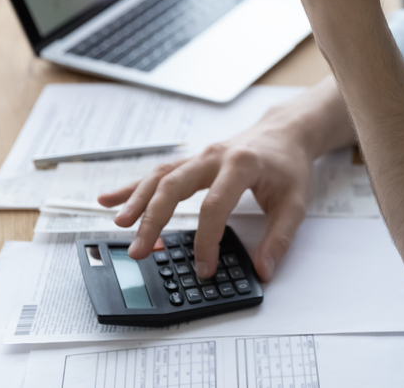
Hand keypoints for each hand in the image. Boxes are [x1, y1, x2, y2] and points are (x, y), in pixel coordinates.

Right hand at [97, 113, 312, 280]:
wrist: (284, 133)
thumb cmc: (288, 165)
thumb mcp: (295, 202)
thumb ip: (280, 237)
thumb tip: (264, 269)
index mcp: (241, 164)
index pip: (215, 205)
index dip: (206, 240)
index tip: (203, 268)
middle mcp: (214, 156)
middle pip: (174, 186)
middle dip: (153, 218)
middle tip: (139, 250)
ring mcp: (200, 157)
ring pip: (160, 177)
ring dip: (137, 202)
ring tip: (119, 227)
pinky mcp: (192, 161)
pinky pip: (158, 173)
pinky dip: (132, 187)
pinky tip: (109, 200)